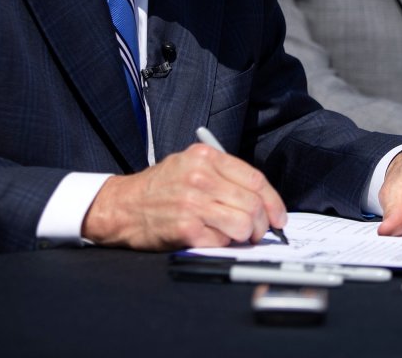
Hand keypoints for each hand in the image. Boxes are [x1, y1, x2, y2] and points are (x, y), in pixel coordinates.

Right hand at [81, 144, 286, 249]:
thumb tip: (261, 199)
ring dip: (246, 236)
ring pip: (243, 224)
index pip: (255, 179)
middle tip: (259, 232)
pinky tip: (212, 238)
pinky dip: (223, 244)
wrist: (122, 206)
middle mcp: (200, 177)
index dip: (273, 201)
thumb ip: (223, 174)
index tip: (278, 216)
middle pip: (253, 203)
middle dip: (262, 223)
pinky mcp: (185, 228)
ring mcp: (192, 203)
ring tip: (238, 237)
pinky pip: (222, 241)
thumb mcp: (189, 165)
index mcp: (205, 157)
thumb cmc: (160, 187)